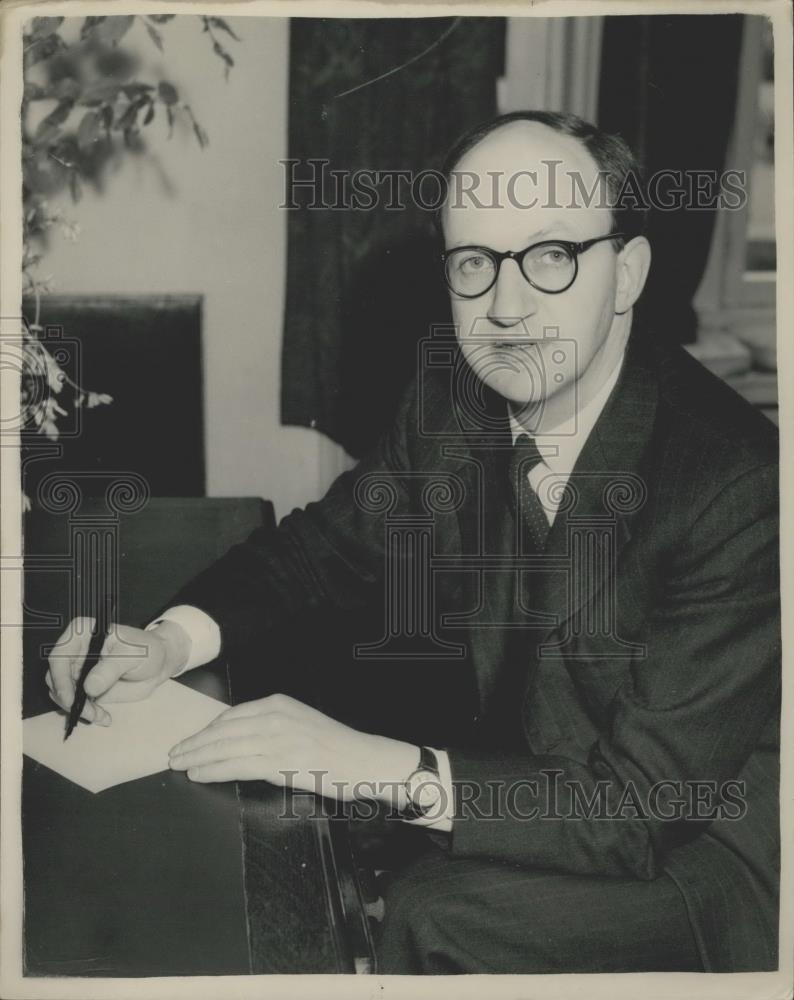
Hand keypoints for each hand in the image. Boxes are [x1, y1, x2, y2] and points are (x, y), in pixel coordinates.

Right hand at [46, 617, 189, 724]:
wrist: (158, 663)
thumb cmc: (147, 650)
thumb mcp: (133, 655)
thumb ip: (111, 668)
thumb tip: (89, 687)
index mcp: (82, 633)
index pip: (59, 656)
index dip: (60, 679)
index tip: (70, 699)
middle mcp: (75, 651)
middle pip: (56, 678)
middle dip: (69, 699)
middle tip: (89, 713)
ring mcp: (78, 670)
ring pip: (63, 694)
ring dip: (78, 709)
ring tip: (100, 716)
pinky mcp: (84, 687)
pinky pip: (76, 703)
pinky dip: (87, 713)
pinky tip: (103, 717)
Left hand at [168, 693, 417, 803]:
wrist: (363, 759)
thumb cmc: (334, 747)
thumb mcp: (300, 722)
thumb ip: (271, 724)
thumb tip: (238, 736)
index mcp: (279, 703)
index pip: (232, 715)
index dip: (207, 729)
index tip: (191, 739)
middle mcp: (275, 716)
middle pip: (224, 730)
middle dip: (195, 742)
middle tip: (173, 753)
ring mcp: (277, 738)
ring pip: (225, 747)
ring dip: (198, 756)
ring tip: (180, 764)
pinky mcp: (280, 761)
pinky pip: (237, 765)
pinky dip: (214, 769)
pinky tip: (199, 774)